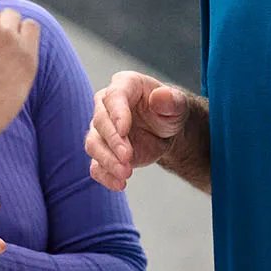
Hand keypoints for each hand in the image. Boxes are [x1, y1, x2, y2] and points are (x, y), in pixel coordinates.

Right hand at [86, 70, 189, 190]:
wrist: (164, 131)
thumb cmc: (169, 111)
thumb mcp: (178, 105)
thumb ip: (171, 100)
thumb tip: (161, 96)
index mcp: (124, 86)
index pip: (114, 97)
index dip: (117, 114)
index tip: (124, 130)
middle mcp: (106, 105)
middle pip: (100, 122)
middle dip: (113, 142)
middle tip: (127, 158)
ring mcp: (101, 129)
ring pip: (93, 144)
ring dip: (107, 160)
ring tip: (125, 174)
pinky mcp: (102, 151)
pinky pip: (95, 165)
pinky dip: (105, 176)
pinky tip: (119, 184)